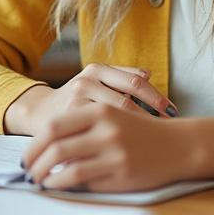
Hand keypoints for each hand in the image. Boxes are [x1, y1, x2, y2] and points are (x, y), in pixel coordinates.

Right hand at [3, 63, 176, 135]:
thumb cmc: (76, 101)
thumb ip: (119, 78)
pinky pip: (104, 127)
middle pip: (131, 94)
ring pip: (119, 111)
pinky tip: (133, 145)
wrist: (40, 113)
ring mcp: (78, 98)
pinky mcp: (72, 117)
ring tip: (158, 136)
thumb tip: (148, 73)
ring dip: (142, 124)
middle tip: (170, 124)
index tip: (173, 111)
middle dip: (154, 110)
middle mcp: (88, 80)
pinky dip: (121, 135)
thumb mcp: (96, 82)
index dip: (156, 96)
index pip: (136, 81)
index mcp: (97, 69)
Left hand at [22, 104, 193, 191]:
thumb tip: (44, 148)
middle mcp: (106, 129)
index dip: (34, 143)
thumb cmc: (138, 131)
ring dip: (45, 176)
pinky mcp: (121, 172)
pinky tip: (57, 185)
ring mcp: (114, 152)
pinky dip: (64, 184)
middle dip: (34, 161)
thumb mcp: (110, 116)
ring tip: (38, 181)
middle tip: (26, 172)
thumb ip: (81, 126)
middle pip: (55, 145)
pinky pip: (84, 180)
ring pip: (67, 165)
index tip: (25, 156)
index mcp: (99, 110)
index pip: (54, 126)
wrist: (177, 145)